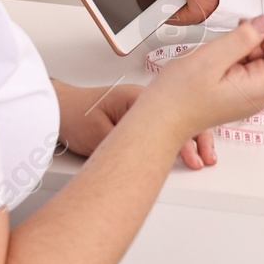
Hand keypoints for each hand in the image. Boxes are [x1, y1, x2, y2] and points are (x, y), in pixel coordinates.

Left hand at [52, 80, 215, 169]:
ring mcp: (142, 107)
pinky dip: (177, 135)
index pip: (177, 115)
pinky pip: (164, 124)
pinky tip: (184, 147)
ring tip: (199, 155)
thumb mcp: (101, 137)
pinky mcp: (137, 117)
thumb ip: (127, 149)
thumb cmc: (74, 116)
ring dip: (189, 137)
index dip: (190, 139)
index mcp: (139, 98)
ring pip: (176, 120)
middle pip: (182, 115)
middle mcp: (144, 100)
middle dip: (198, 138)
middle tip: (206, 158)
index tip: (196, 157)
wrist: (58, 110)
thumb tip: (147, 165)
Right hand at [137, 12, 263, 136]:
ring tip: (232, 36)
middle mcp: (259, 96)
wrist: (160, 119)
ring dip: (256, 43)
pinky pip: (254, 69)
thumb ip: (243, 38)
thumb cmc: (178, 96)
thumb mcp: (211, 57)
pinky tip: (227, 48)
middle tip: (247, 24)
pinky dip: (245, 53)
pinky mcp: (239, 94)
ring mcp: (250, 96)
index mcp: (258, 89)